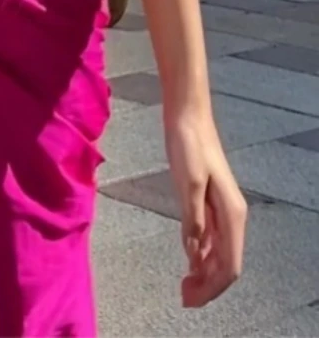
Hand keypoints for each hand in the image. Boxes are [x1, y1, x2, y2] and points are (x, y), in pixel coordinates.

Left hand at [165, 109, 246, 307]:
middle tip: (183, 297)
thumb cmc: (189, 146)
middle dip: (208, 285)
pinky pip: (211, 239)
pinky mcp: (209, 202)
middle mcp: (232, 217)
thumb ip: (193, 218)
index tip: (190, 299)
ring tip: (184, 286)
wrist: (188, 118)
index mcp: (232, 215)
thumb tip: (194, 251)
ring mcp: (221, 210)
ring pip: (219, 253)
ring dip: (204, 273)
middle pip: (226, 264)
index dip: (212, 287)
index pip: (229, 266)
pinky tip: (189, 262)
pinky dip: (201, 255)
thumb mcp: (188, 181)